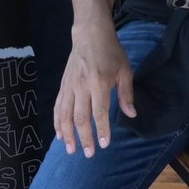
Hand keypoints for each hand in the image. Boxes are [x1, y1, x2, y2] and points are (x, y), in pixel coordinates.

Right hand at [54, 20, 133, 156]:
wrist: (90, 34)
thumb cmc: (111, 52)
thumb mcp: (125, 70)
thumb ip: (126, 94)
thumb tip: (131, 115)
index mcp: (99, 83)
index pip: (99, 112)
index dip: (101, 130)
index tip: (103, 145)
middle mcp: (82, 86)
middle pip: (80, 117)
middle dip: (84, 137)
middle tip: (88, 154)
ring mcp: (69, 86)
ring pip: (65, 115)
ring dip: (67, 134)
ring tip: (71, 149)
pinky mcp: (62, 86)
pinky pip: (58, 107)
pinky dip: (57, 122)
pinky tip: (60, 135)